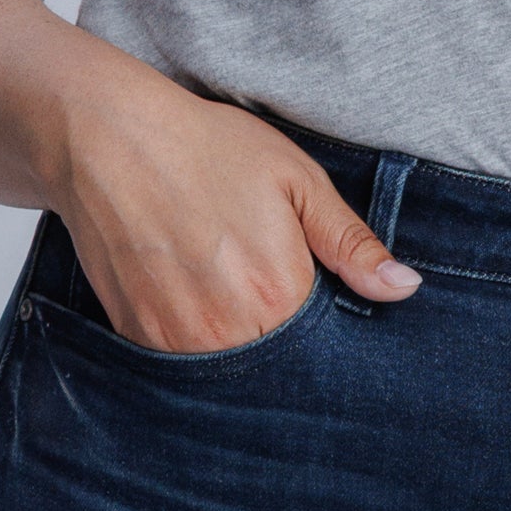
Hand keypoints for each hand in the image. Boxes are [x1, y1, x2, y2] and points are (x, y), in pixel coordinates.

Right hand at [53, 59, 420, 350]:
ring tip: (228, 290)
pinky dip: (194, 341)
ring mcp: (176, 338)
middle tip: (264, 289)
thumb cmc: (206, 149)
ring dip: (239, 345)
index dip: (326, 331)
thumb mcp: (296, 181)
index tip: (315, 302)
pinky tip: (193, 296)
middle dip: (284, 342)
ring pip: (228, 371)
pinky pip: (180, 362)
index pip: (325, 349)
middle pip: (277, 366)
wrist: (105, 139)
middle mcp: (228, 330)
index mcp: (278, 294)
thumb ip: (351, 242)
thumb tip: (404, 288)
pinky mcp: (137, 335)